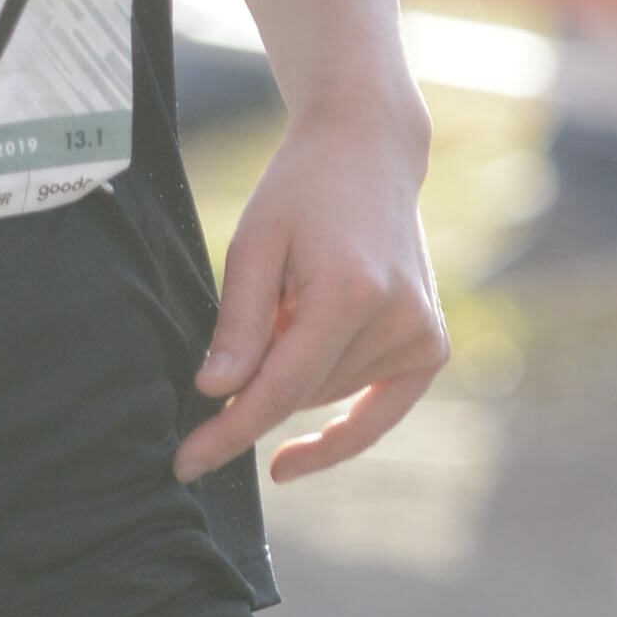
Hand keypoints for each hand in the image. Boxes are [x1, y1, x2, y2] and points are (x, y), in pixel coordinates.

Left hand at [174, 104, 446, 486]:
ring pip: (327, 397)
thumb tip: (216, 395)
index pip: (280, 388)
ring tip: (291, 304)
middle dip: (254, 386)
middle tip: (236, 337)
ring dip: (293, 374)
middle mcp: (398, 321)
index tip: (185, 464)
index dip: (228, 431)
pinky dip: (339, 433)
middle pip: (301, 394)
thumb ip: (238, 323)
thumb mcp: (252, 243)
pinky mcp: (431, 346)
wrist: (369, 152)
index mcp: (351, 294)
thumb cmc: (301, 190)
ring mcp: (422, 336)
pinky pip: (378, 412)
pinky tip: (294, 458)